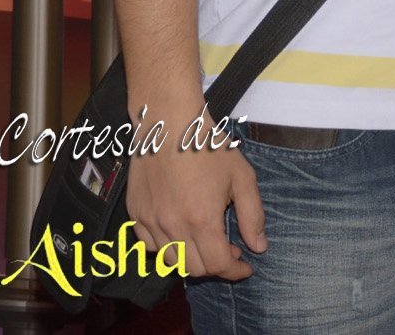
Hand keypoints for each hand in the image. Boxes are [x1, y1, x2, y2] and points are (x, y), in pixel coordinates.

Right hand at [124, 111, 264, 280]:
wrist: (168, 123)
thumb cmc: (208, 146)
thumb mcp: (242, 177)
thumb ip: (253, 216)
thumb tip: (259, 247)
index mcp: (202, 219)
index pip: (218, 265)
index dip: (236, 271)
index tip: (246, 266)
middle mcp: (172, 226)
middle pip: (194, 270)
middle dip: (216, 266)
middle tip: (230, 250)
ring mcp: (150, 222)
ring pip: (171, 262)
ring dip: (192, 259)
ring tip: (207, 241)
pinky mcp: (136, 214)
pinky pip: (150, 246)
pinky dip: (167, 249)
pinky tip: (181, 232)